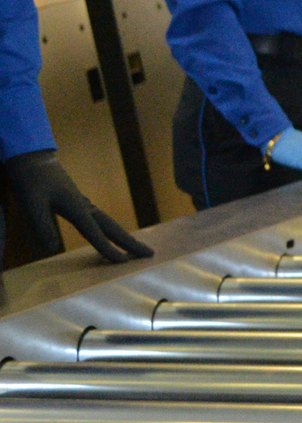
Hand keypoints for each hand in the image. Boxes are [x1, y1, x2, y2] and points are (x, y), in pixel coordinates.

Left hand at [4, 150, 152, 262]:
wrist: (33, 160)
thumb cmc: (31, 180)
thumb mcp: (31, 203)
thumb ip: (42, 226)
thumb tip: (51, 250)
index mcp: (76, 208)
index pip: (95, 234)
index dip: (108, 249)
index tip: (123, 263)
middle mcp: (86, 207)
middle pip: (113, 228)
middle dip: (131, 243)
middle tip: (150, 254)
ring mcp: (85, 205)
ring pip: (110, 224)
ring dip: (125, 238)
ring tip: (137, 250)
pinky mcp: (81, 204)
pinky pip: (101, 222)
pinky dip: (112, 232)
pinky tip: (113, 237)